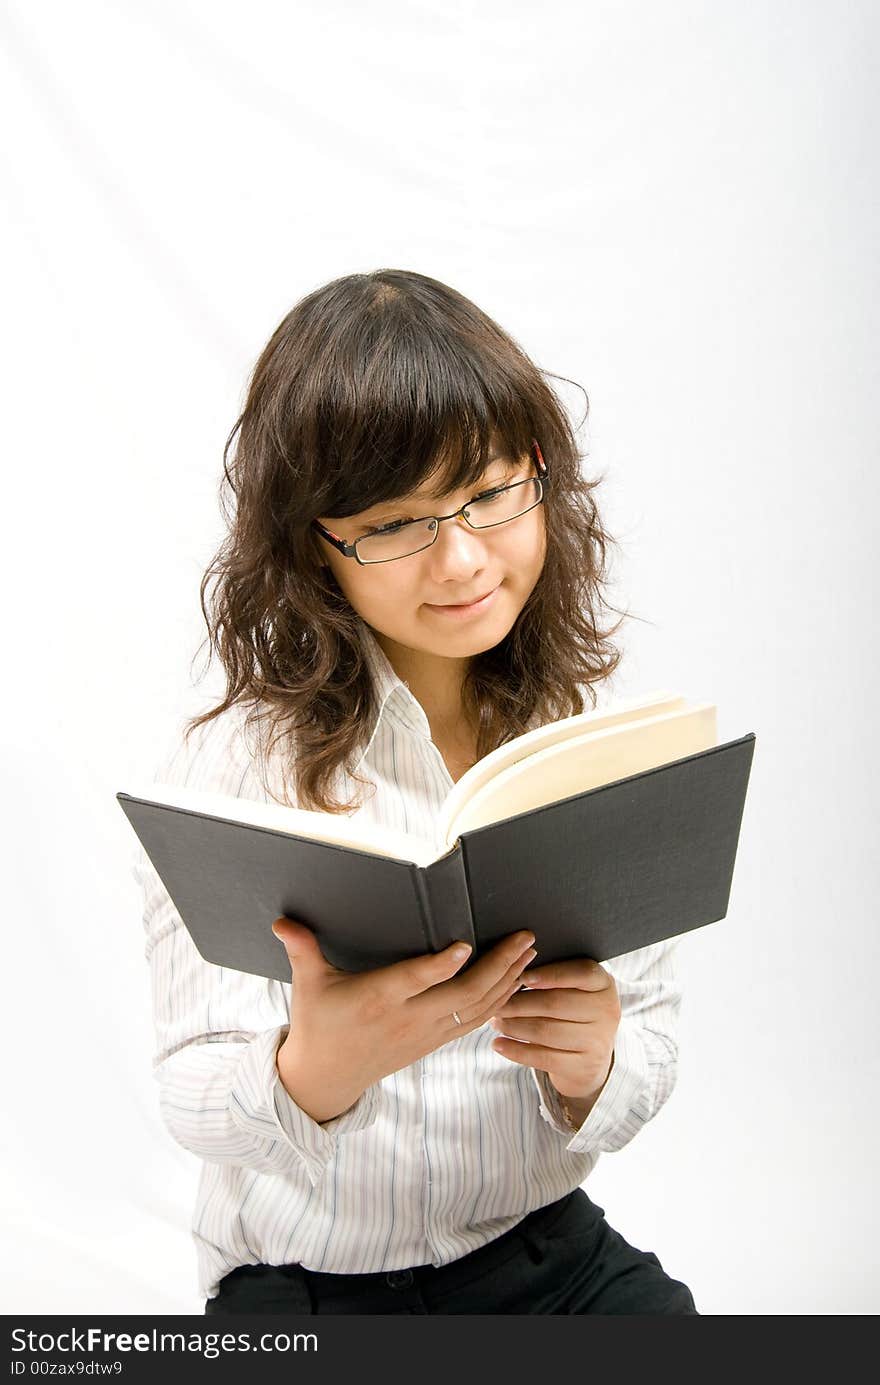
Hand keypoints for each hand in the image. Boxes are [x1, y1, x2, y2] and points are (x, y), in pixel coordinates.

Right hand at [271, 919, 537, 1123]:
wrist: (326, 1079)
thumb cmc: (318, 1023)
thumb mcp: (307, 986)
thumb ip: (302, 949)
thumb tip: (281, 920)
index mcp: (378, 1000)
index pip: (415, 981)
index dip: (441, 966)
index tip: (465, 946)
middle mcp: (408, 1018)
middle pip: (462, 995)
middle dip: (498, 967)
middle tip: (524, 938)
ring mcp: (426, 1034)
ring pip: (477, 1009)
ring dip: (507, 982)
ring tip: (530, 953)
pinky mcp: (434, 1042)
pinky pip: (475, 1022)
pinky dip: (500, 1003)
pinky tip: (517, 983)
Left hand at [488, 956, 620, 1103]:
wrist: (590, 1054)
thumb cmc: (574, 1008)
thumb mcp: (575, 987)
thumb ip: (555, 975)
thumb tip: (515, 967)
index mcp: (603, 983)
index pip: (581, 973)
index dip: (551, 974)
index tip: (523, 975)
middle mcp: (606, 1011)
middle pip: (556, 1003)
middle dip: (519, 1003)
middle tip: (496, 1002)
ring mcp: (597, 1041)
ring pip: (546, 1031)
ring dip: (514, 1025)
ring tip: (495, 1020)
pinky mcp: (584, 1067)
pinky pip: (544, 1058)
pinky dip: (516, 1050)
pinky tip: (498, 1044)